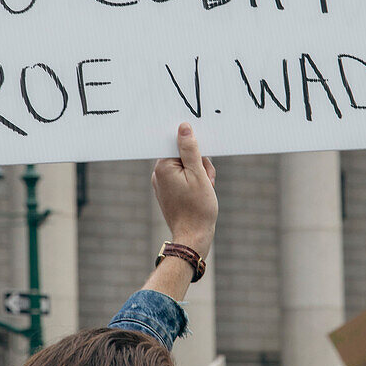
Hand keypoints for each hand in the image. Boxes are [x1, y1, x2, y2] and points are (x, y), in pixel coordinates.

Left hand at [152, 123, 216, 260]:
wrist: (193, 238)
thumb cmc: (197, 208)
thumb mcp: (198, 174)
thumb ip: (190, 150)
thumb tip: (183, 127)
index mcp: (162, 166)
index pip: (179, 144)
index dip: (195, 151)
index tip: (203, 163)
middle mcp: (158, 173)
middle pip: (183, 155)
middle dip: (200, 164)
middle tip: (207, 181)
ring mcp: (162, 184)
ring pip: (186, 167)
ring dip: (199, 174)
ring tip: (206, 189)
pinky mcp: (168, 192)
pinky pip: (183, 179)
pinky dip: (194, 183)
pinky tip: (201, 194)